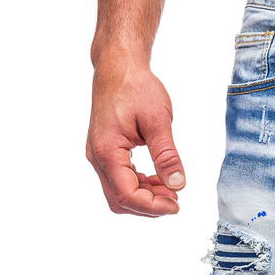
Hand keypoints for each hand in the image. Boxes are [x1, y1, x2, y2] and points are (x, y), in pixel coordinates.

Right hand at [86, 56, 184, 216]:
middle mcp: (97, 157)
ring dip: (145, 197)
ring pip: (119, 193)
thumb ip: (167, 155)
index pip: (128, 195)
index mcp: (107, 150)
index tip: (177, 205)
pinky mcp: (105, 153)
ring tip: (169, 188)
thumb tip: (177, 185)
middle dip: (149, 206)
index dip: (154, 207)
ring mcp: (98, 156)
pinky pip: (119, 181)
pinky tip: (158, 179)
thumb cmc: (136, 87)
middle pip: (120, 200)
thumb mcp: (158, 120)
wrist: (118, 67)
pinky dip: (139, 186)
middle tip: (174, 199)